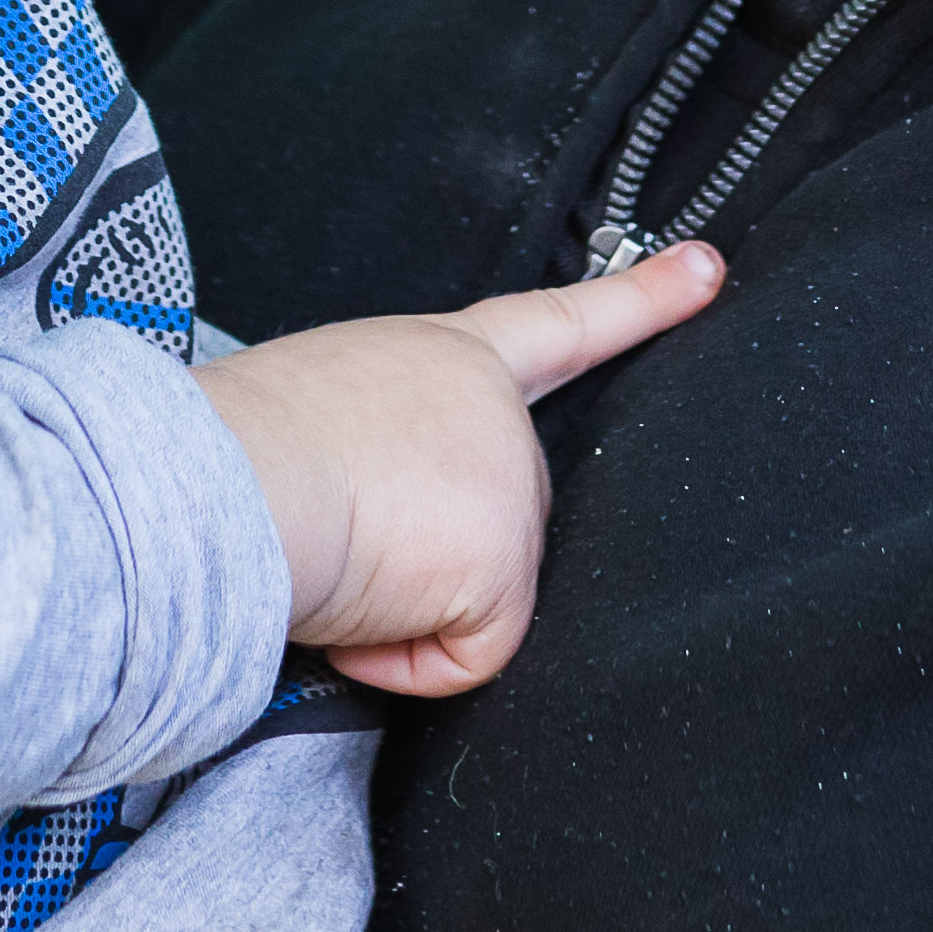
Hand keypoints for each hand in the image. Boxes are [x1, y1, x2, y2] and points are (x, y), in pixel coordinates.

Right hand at [193, 245, 724, 697]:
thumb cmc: (236, 446)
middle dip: (430, 554)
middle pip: (497, 519)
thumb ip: (399, 446)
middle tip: (335, 527)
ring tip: (331, 553)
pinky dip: (404, 662)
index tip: (708, 269)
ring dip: (399, 604)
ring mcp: (510, 479)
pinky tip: (356, 613)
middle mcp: (493, 407)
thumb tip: (401, 546)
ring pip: (474, 597)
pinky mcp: (506, 559)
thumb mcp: (331, 410)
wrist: (223, 475)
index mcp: (444, 356)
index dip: (637, 300)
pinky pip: (468, 657)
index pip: (556, 324)